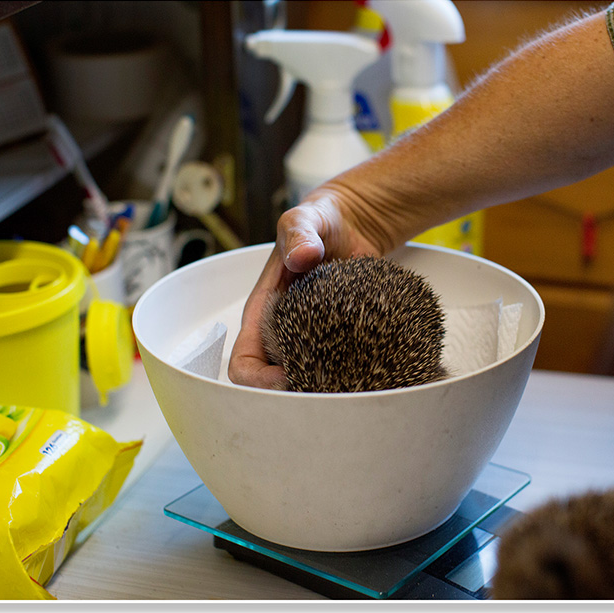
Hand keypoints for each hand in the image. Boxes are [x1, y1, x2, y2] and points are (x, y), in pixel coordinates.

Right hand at [227, 192, 381, 388]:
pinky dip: (350, 376)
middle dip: (295, 392)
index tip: (290, 376)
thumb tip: (303, 255)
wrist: (353, 223)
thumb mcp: (303, 220)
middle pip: (274, 384)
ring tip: (351, 383)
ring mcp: (311, 338)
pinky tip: (370, 370)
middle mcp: (283, 332)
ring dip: (324, 388)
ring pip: (308, 381)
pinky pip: (338, 369)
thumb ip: (299, 234)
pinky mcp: (340, 338)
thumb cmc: (319, 222)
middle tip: (328, 387)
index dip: (260, 381)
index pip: (244, 365)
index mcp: (262, 313)